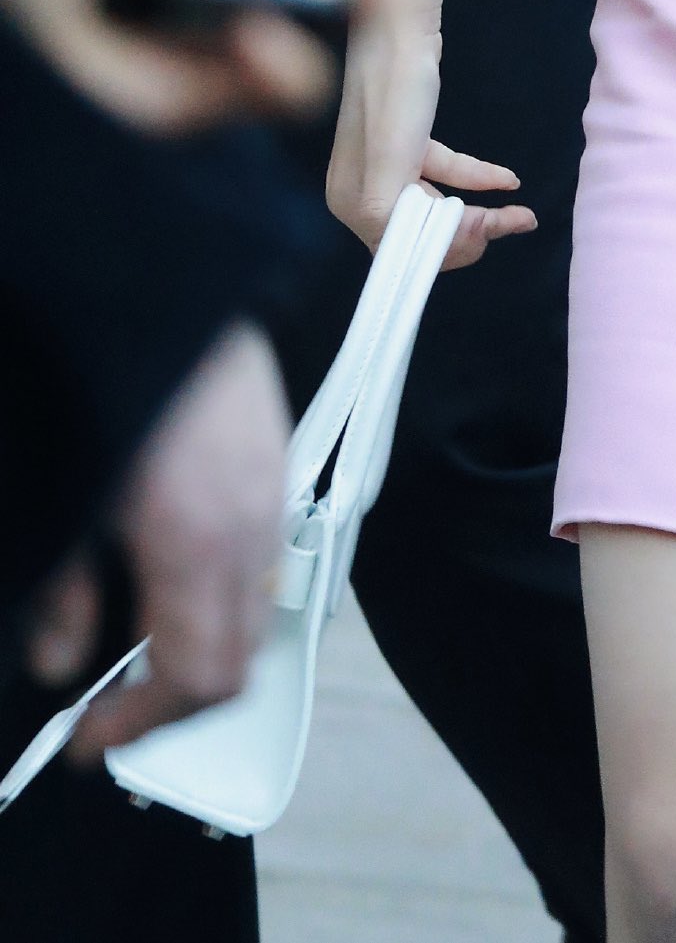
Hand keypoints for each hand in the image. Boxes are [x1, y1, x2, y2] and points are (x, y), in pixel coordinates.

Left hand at [26, 323, 290, 759]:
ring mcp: (271, 495)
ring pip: (253, 612)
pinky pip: (260, 557)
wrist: (168, 282)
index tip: (90, 738)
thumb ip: (62, 591)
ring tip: (137, 639)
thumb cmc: (121, 376)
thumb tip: (58, 659)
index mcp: (200, 546)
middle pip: (237, 660)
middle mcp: (251, 530)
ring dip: (201, 644)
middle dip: (173, 698)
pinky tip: (171, 570)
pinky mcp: (275, 464)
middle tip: (112, 704)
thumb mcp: (75, 494)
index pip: (200, 679)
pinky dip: (220, 592)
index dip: (142, 725)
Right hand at [324, 0, 535, 272]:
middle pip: (421, 233)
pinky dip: (476, 178)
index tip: (487, 234)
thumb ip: (395, 216)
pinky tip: (510, 180)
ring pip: (438, 205)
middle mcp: (360, 190)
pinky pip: (445, 172)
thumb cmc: (394, 90)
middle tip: (510, 224)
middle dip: (469, 234)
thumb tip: (423, 257)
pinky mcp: (408, 139)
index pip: (401, 253)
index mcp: (349, 203)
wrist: (400, 23)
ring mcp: (385, 164)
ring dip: (481, 212)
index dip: (446, 251)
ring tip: (521, 214)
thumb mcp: (392, 164)